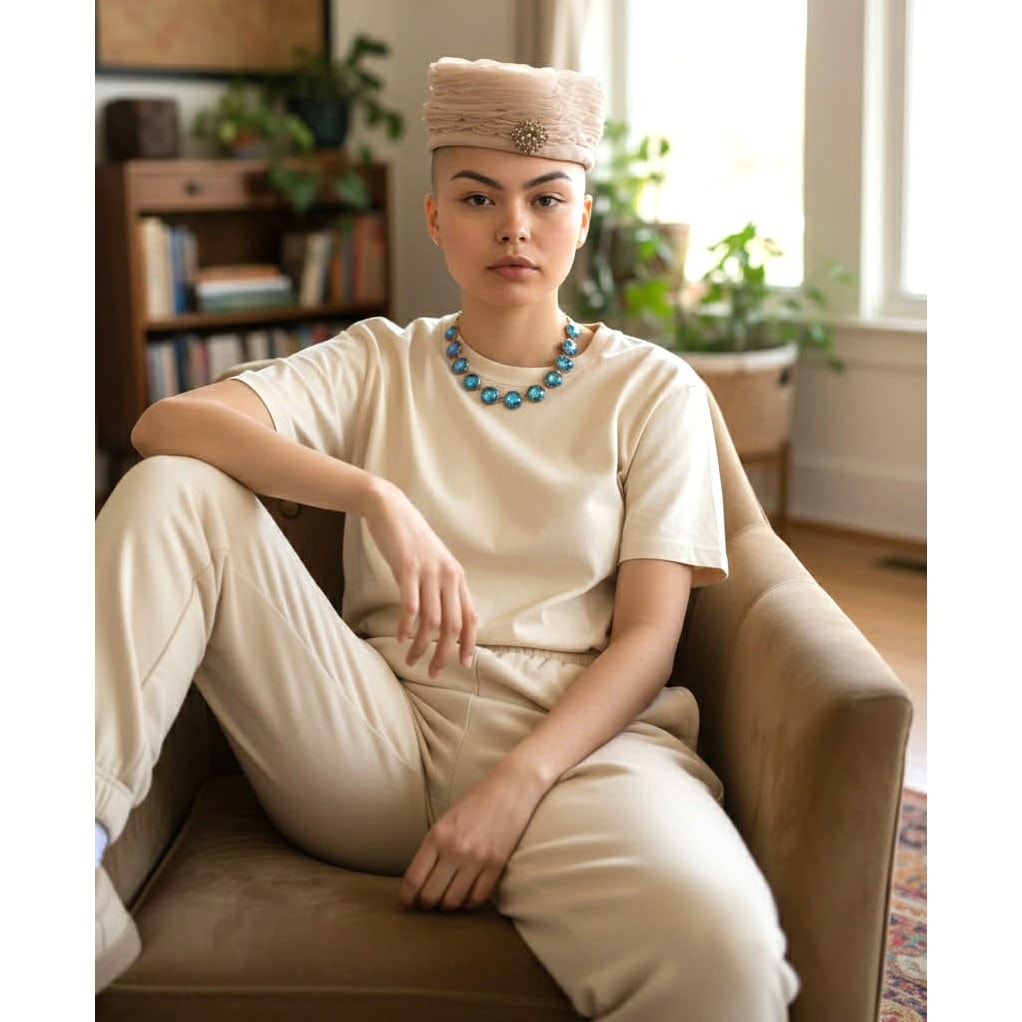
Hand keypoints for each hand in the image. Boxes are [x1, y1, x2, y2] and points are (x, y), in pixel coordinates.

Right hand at [361, 479, 476, 675]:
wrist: (390, 508)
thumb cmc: (410, 539)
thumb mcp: (434, 562)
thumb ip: (442, 586)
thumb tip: (443, 617)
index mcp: (457, 576)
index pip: (470, 617)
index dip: (469, 644)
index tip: (463, 664)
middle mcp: (448, 576)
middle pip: (453, 626)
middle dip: (444, 654)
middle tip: (433, 672)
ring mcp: (428, 572)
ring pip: (432, 621)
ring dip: (423, 646)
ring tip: (412, 660)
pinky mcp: (407, 569)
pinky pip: (410, 606)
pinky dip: (407, 627)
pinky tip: (401, 639)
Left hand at [400, 762, 544, 910]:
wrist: (511, 788)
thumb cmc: (476, 802)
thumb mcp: (446, 820)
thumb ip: (433, 848)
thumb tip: (419, 880)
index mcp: (437, 835)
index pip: (414, 879)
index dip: (406, 898)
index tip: (405, 905)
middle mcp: (454, 849)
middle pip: (430, 895)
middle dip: (425, 904)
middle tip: (426, 903)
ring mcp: (477, 859)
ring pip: (452, 902)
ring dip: (447, 905)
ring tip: (447, 899)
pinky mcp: (497, 865)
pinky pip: (477, 898)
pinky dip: (469, 902)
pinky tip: (467, 895)